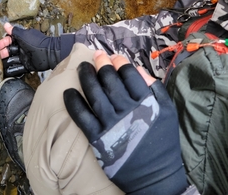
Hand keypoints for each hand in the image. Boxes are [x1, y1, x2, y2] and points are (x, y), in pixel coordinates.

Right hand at [0, 22, 60, 76]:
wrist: (49, 53)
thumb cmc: (36, 42)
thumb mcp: (24, 35)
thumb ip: (14, 31)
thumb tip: (5, 24)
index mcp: (21, 39)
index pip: (9, 41)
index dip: (2, 43)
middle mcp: (21, 48)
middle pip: (9, 51)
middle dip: (2, 53)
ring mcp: (24, 57)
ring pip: (12, 60)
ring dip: (5, 62)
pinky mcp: (27, 65)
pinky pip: (17, 68)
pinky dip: (12, 69)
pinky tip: (4, 72)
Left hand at [64, 51, 188, 194]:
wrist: (156, 178)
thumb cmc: (162, 142)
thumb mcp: (166, 111)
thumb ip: (155, 88)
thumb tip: (137, 68)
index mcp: (146, 103)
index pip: (129, 75)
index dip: (119, 62)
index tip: (114, 57)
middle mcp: (128, 111)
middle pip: (110, 81)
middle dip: (102, 64)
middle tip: (97, 56)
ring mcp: (112, 125)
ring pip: (95, 94)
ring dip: (86, 77)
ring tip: (82, 67)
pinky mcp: (99, 139)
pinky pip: (82, 117)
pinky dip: (74, 103)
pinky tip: (68, 92)